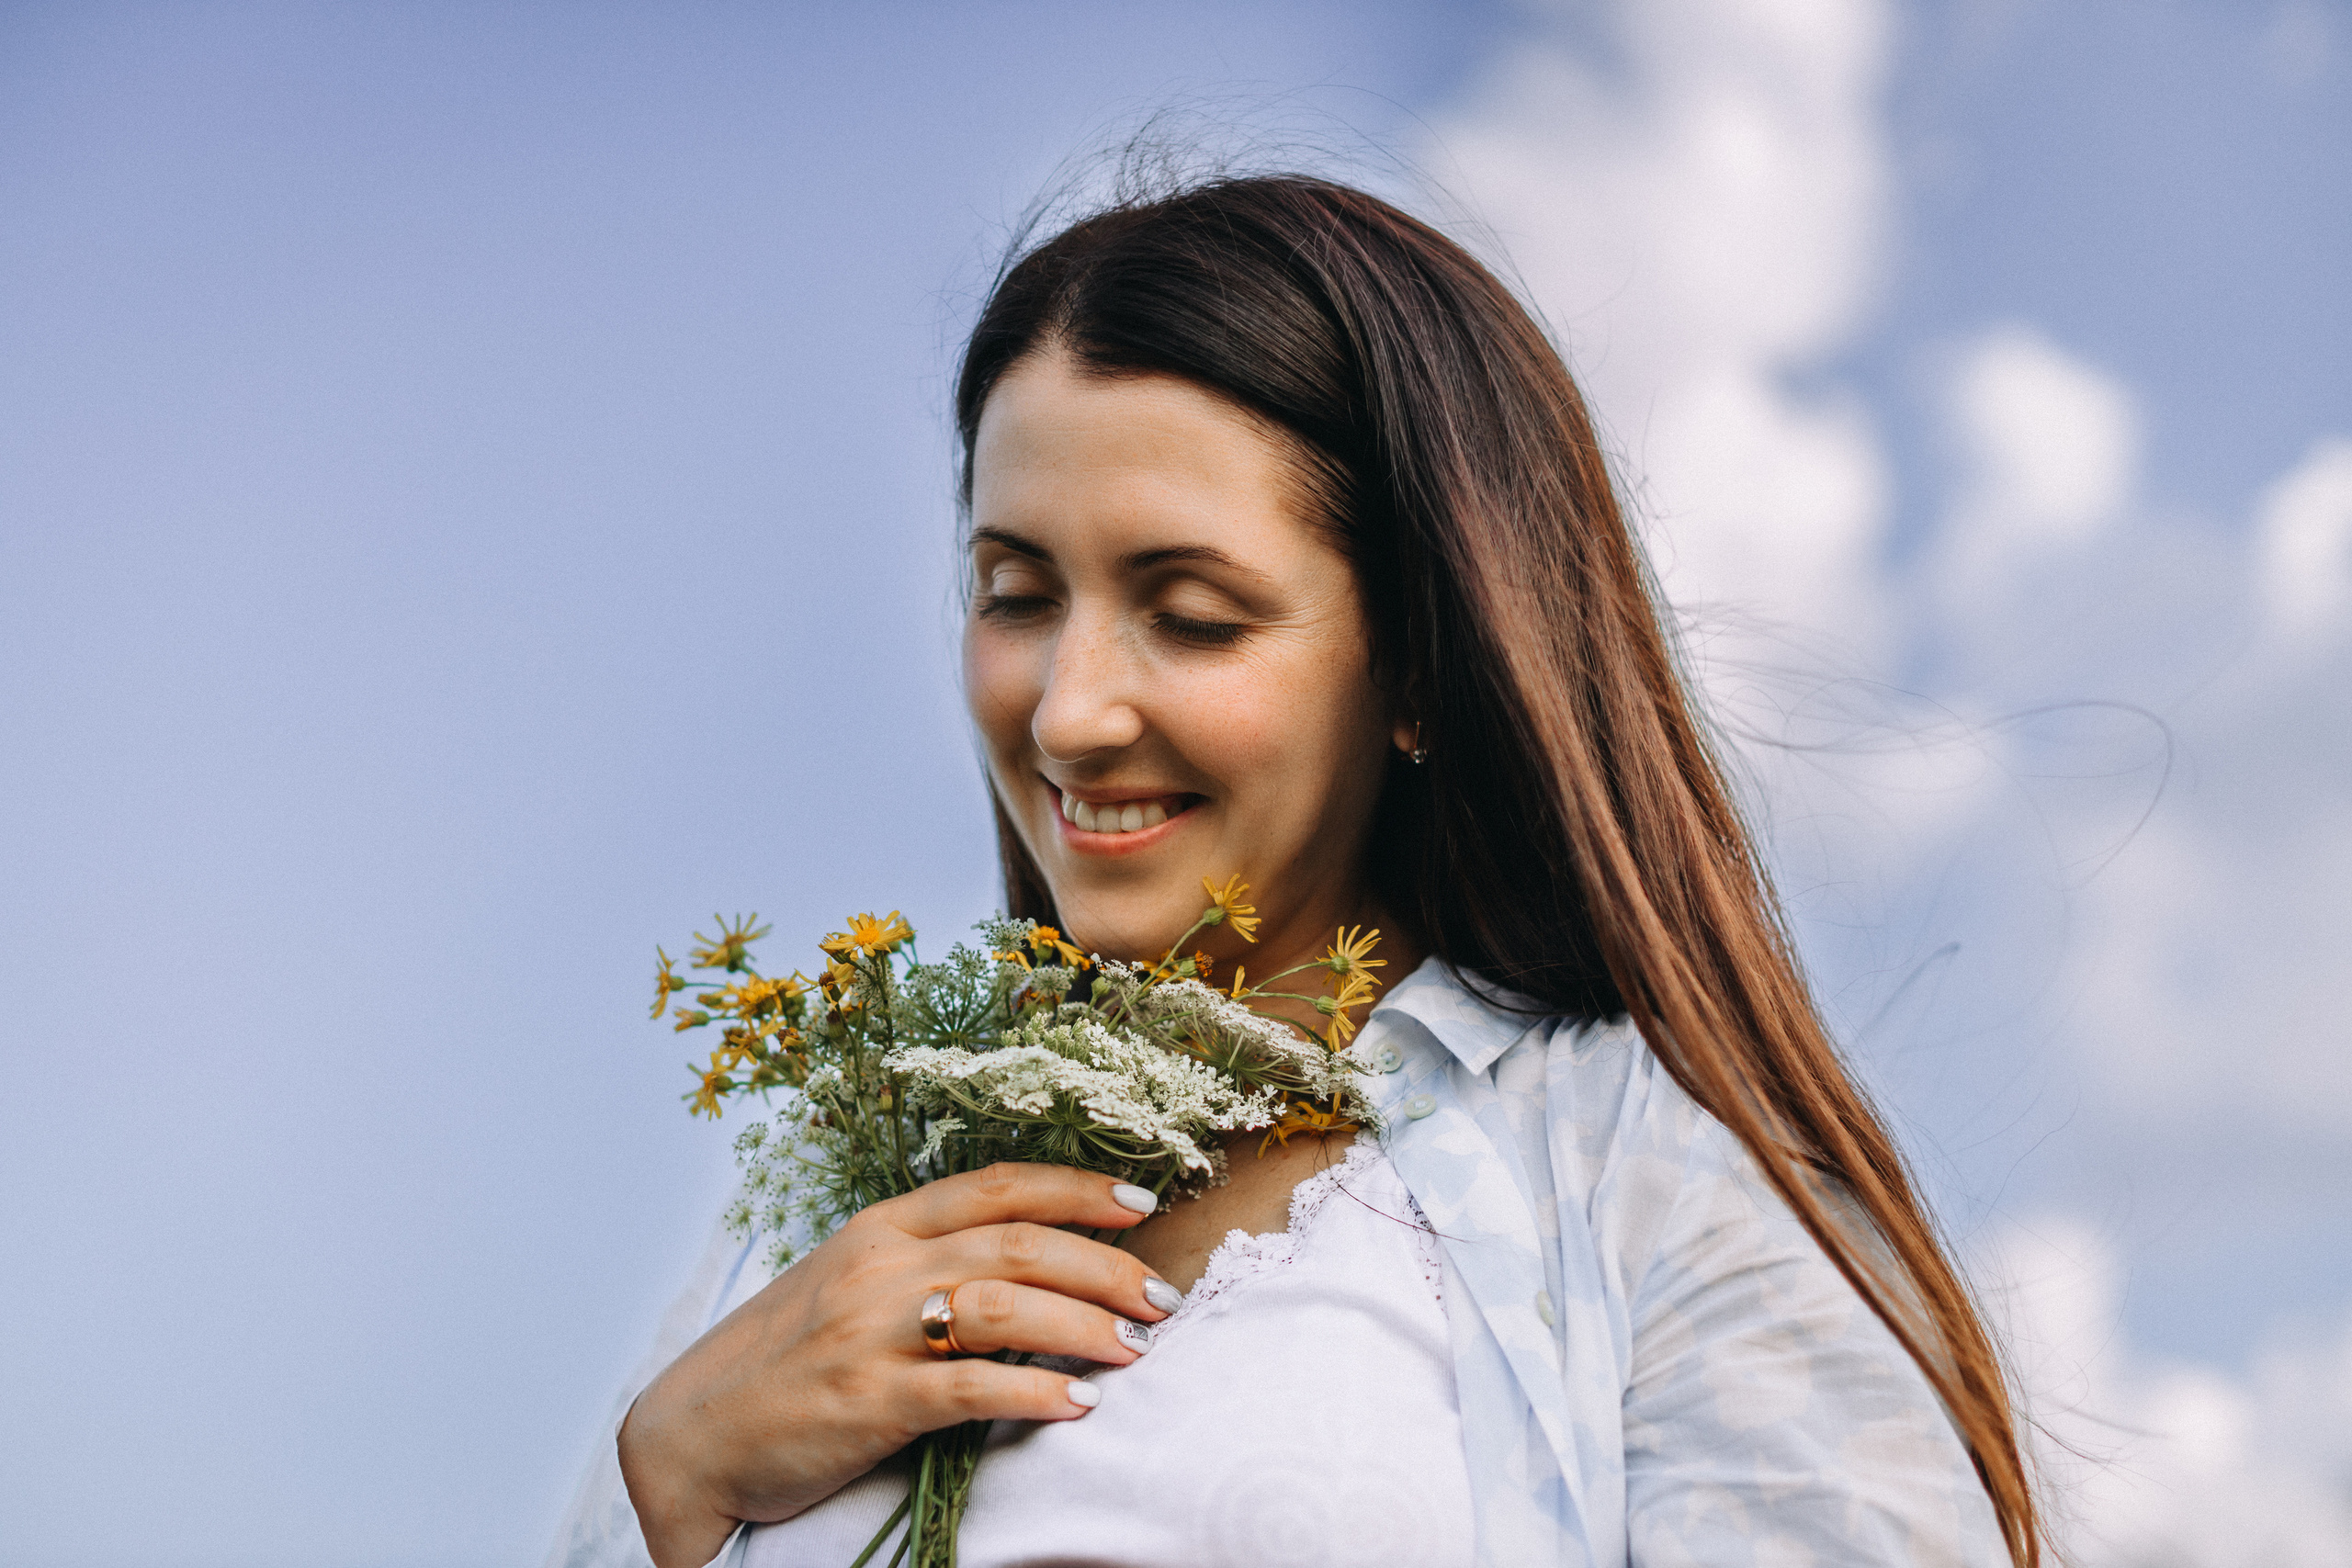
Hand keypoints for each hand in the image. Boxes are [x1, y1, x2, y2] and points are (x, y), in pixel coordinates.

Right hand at [617, 1163, 1175, 1567]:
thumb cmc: (778, 1363)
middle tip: (1163, 1297)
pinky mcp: (869, 1402)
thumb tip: (1024, 1268)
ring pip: (1006, 1306)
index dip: (1077, 1188)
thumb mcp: (847, 1288)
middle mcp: (879, 1267)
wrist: (689, 1436)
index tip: (1142, 1203)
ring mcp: (872, 1332)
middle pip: (1019, 1244)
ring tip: (1137, 1348)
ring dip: (1086, 1325)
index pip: (996, 1186)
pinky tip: (1078, 1404)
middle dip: (1106, 1266)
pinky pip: (971, 1388)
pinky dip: (1035, 1392)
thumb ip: (923, 1267)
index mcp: (879, 1228)